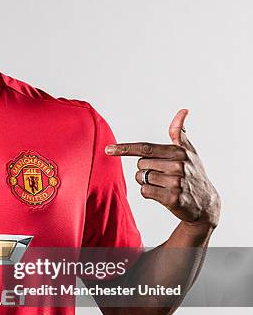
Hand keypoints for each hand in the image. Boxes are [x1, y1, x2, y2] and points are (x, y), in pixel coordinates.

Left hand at [105, 109, 219, 228]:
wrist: (206, 203)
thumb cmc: (193, 173)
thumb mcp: (189, 152)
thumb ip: (179, 133)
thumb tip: (183, 110)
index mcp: (179, 152)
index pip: (145, 148)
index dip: (125, 148)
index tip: (108, 149)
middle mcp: (178, 166)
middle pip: (140, 164)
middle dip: (145, 169)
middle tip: (162, 175)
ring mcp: (176, 182)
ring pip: (141, 178)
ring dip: (146, 182)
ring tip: (164, 185)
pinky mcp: (172, 198)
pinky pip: (145, 191)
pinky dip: (149, 193)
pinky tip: (163, 194)